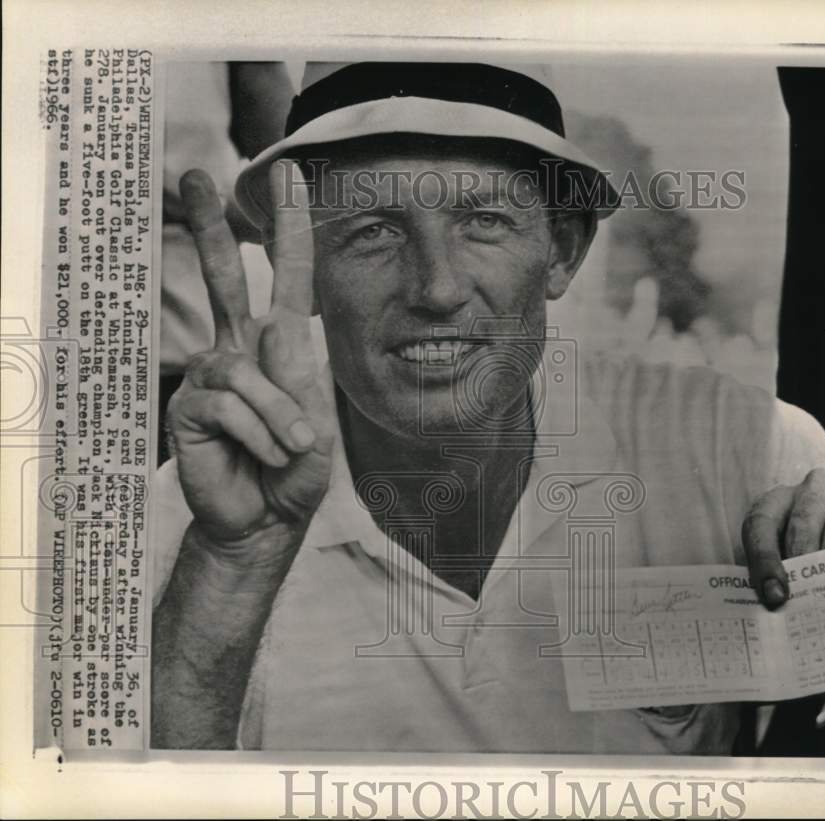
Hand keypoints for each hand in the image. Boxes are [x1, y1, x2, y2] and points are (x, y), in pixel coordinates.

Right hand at [167, 160, 333, 557]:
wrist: (268, 520)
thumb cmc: (295, 469)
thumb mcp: (314, 423)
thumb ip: (294, 379)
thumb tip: (271, 334)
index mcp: (279, 346)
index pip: (288, 280)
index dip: (288, 229)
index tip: (288, 175)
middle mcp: (239, 350)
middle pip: (225, 279)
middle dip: (209, 228)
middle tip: (195, 176)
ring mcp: (210, 376)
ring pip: (242, 371)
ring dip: (277, 416)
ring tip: (291, 449)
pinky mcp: (188, 406)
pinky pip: (228, 405)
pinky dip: (258, 434)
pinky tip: (263, 456)